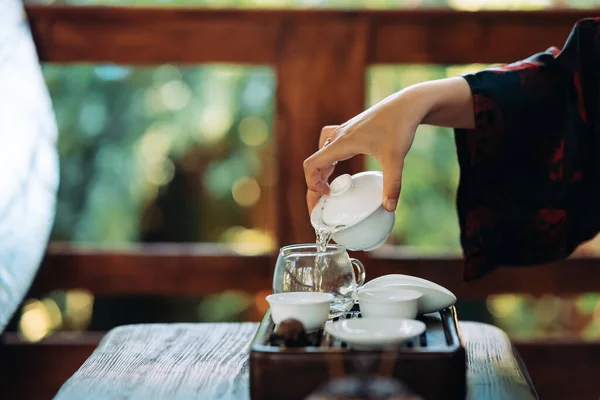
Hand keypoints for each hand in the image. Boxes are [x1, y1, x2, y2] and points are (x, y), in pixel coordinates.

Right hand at [303, 77, 473, 214]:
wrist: (407, 105)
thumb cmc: (399, 127)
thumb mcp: (396, 159)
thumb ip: (392, 185)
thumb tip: (389, 208)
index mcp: (341, 143)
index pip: (311, 164)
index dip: (312, 183)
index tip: (328, 195)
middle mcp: (337, 136)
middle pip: (314, 162)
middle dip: (314, 184)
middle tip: (323, 203)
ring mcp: (343, 132)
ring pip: (320, 153)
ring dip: (320, 171)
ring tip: (329, 188)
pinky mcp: (351, 130)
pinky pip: (330, 147)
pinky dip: (329, 161)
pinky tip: (340, 169)